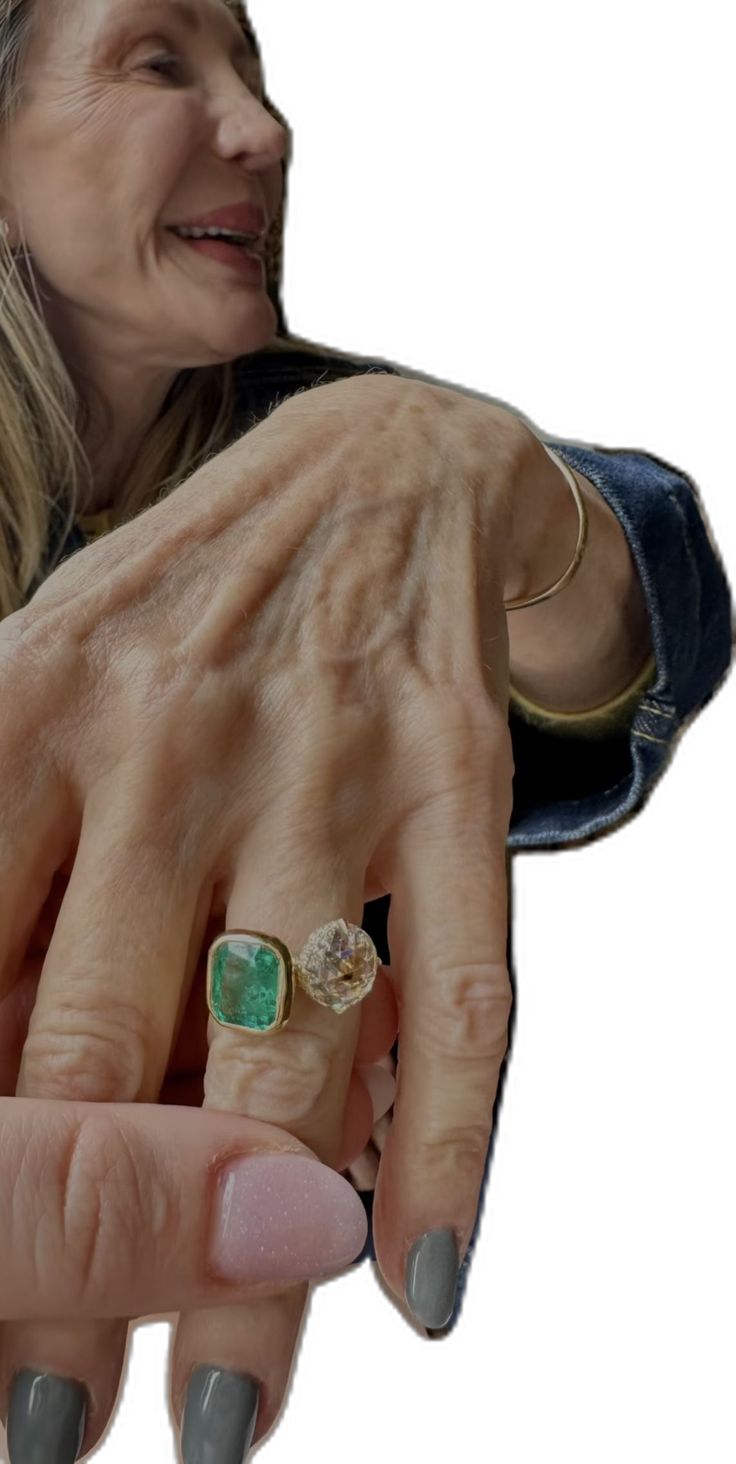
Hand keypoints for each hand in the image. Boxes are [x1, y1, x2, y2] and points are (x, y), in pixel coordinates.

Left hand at [0, 372, 527, 1456]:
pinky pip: (467, 988)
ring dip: (257, 1264)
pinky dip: (455, 1146)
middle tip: (52, 1436)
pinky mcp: (456, 775)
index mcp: (17, 720)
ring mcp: (323, 760)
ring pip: (287, 1056)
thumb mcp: (35, 697)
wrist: (372, 479)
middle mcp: (162, 742)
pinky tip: (430, 1281)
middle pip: (101, 1055)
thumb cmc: (179, 620)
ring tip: (229, 1420)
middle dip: (69, 1266)